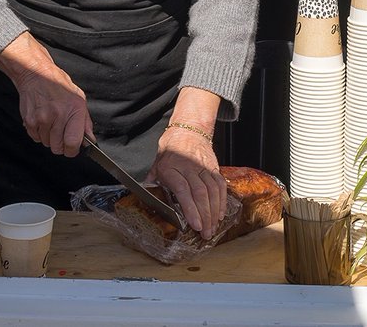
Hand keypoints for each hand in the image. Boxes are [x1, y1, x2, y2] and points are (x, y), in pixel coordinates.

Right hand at [0, 32, 92, 156]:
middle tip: (62, 134)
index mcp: (74, 110)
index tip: (73, 148)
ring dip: (50, 138)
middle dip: (61, 145)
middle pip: (58, 148)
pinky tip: (43, 121)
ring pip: (47, 144)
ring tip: (52, 122)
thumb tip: (90, 140)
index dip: (73, 150)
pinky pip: (36, 138)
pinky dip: (39, 134)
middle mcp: (58, 116)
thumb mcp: (79, 99)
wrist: (37, 74)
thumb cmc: (59, 85)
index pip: (73, 143)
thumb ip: (85, 122)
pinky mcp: (30, 121)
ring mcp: (42, 119)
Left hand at [148, 125, 225, 239]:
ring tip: (213, 228)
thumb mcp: (156, 165)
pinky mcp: (214, 167)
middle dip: (205, 216)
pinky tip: (221, 214)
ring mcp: (204, 167)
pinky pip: (220, 185)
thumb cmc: (170, 151)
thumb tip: (144, 197)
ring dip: (214, 211)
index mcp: (172, 168)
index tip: (195, 225)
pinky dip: (222, 200)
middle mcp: (190, 168)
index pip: (183, 191)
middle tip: (206, 234)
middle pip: (200, 194)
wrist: (188, 131)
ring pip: (212, 191)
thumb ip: (152, 182)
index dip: (190, 209)